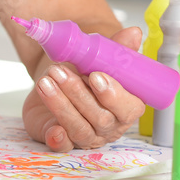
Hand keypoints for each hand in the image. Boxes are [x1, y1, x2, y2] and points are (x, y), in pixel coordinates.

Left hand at [22, 27, 145, 150]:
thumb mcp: (100, 58)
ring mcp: (86, 136)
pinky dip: (58, 139)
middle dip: (78, 93)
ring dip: (61, 104)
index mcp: (125, 107)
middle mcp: (109, 126)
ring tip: (46, 81)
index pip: (128, 108)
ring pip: (79, 128)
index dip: (113, 94)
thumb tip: (134, 33)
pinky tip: (53, 129)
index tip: (95, 76)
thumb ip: (117, 49)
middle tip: (61, 71)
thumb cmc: (85, 72)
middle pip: (100, 118)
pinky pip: (62, 146)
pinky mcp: (63, 139)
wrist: (59, 78)